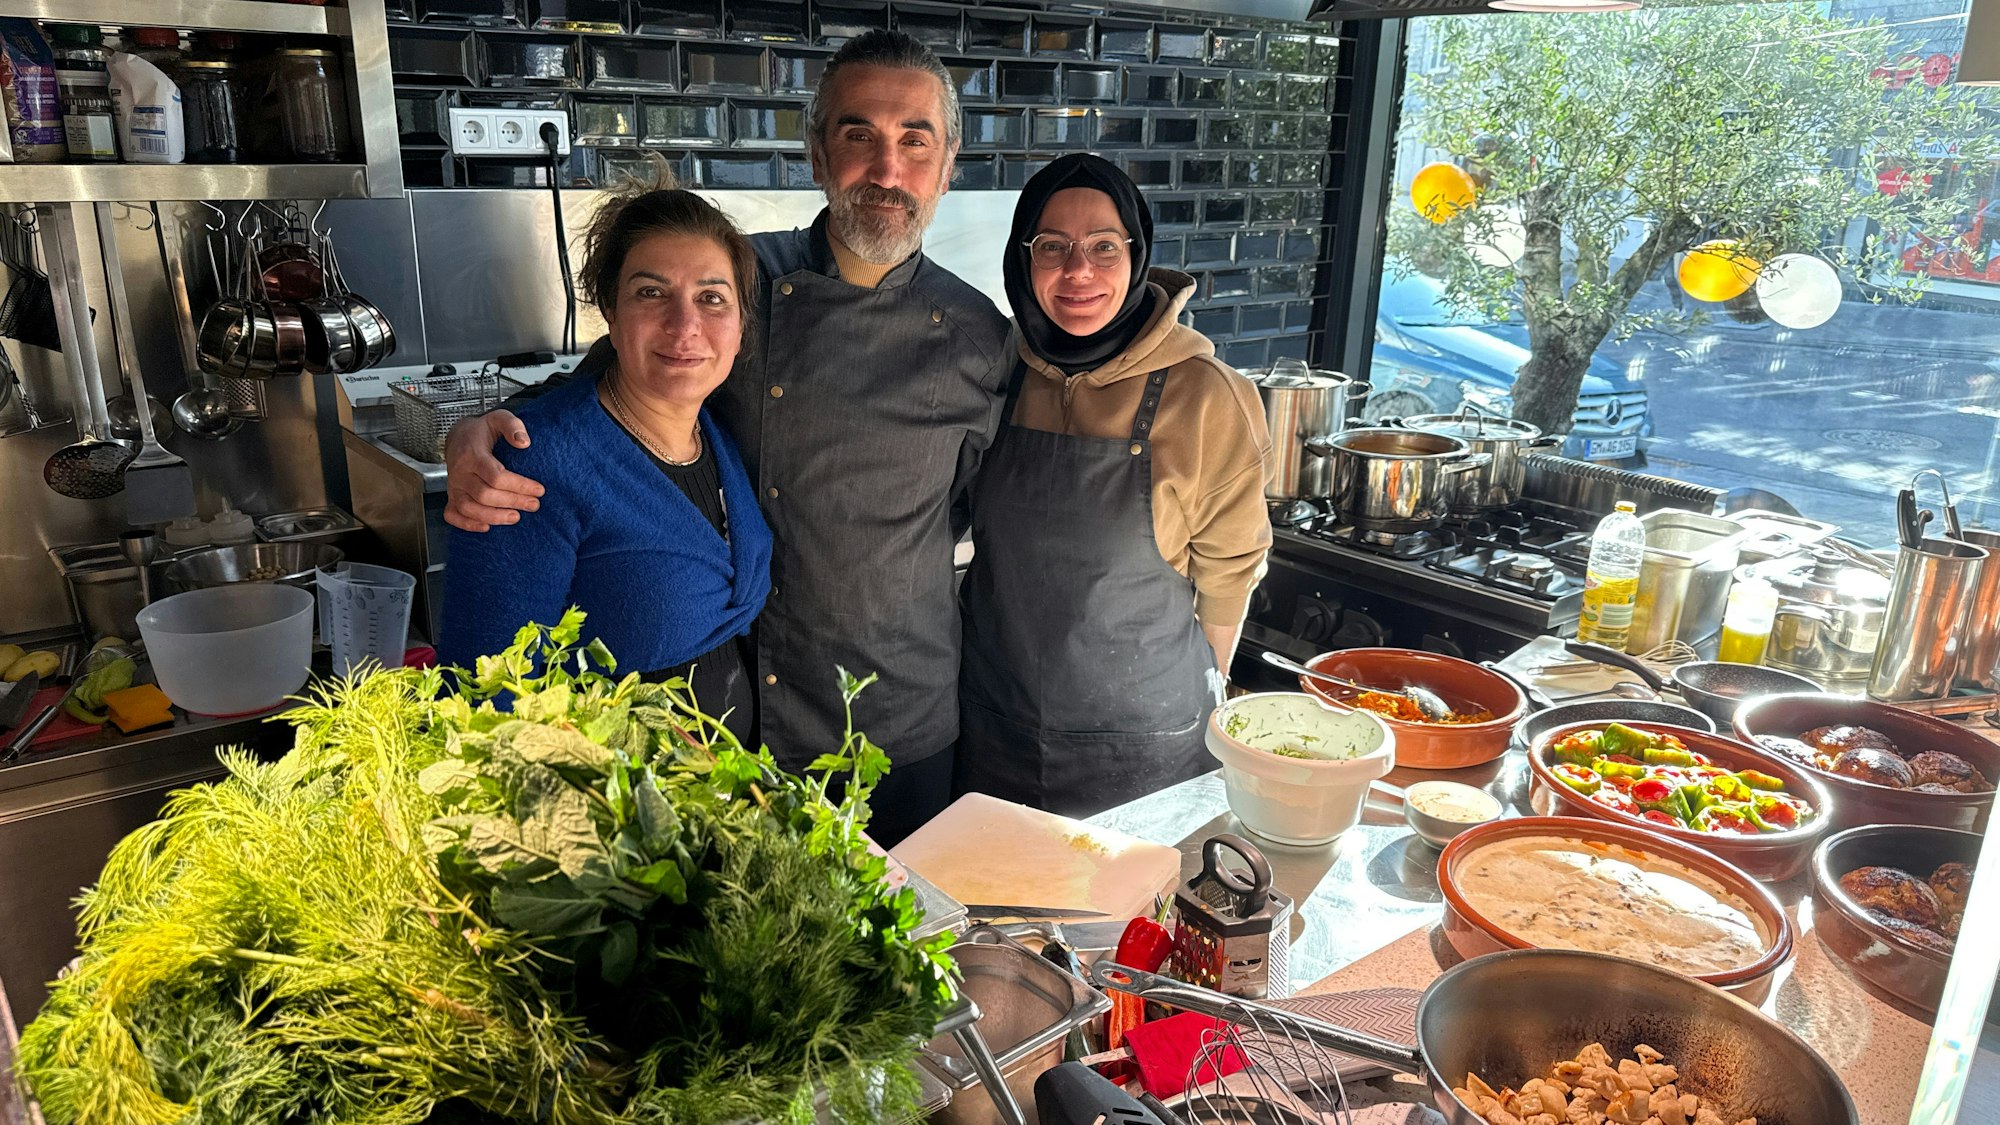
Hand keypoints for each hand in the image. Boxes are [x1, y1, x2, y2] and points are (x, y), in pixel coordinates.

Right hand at [443, 410, 544, 531]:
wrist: (459, 437)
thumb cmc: (482, 430)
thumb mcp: (498, 418)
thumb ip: (513, 425)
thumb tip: (524, 442)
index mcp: (473, 455)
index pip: (496, 476)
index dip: (519, 485)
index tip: (539, 489)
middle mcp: (460, 473)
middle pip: (485, 495)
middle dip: (512, 502)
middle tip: (534, 505)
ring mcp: (454, 486)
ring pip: (469, 508)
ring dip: (493, 517)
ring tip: (516, 517)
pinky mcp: (451, 496)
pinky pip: (452, 515)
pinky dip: (467, 524)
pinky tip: (486, 527)